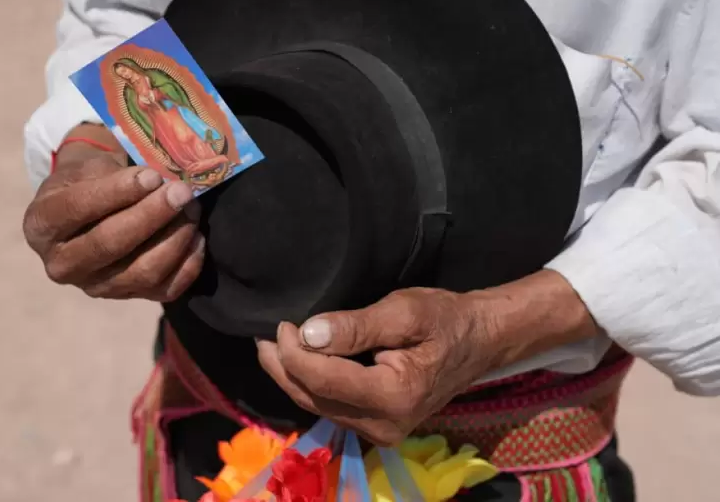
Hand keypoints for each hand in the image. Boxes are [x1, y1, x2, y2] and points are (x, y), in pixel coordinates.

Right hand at [23, 125, 204, 300]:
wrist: (87, 211)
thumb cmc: (85, 183)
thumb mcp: (84, 168)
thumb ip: (112, 175)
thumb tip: (156, 181)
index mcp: (41, 226)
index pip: (78, 209)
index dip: (118, 192)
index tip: (152, 176)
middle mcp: (62, 265)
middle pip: (110, 244)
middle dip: (152, 215)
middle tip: (181, 192)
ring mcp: (96, 287)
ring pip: (142, 272)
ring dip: (174, 239)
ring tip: (191, 209)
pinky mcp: (128, 297)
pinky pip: (165, 290)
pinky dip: (188, 264)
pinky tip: (196, 237)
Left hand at [256, 271, 597, 445]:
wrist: (480, 340)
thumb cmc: (446, 319)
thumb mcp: (404, 311)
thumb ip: (356, 326)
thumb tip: (308, 334)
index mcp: (393, 397)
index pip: (323, 380)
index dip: (293, 353)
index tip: (280, 324)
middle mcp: (384, 425)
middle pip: (313, 398)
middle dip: (283, 367)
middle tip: (263, 336)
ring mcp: (381, 431)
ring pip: (318, 406)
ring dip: (292, 377)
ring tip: (273, 346)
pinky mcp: (378, 425)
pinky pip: (331, 407)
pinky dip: (310, 384)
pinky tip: (298, 361)